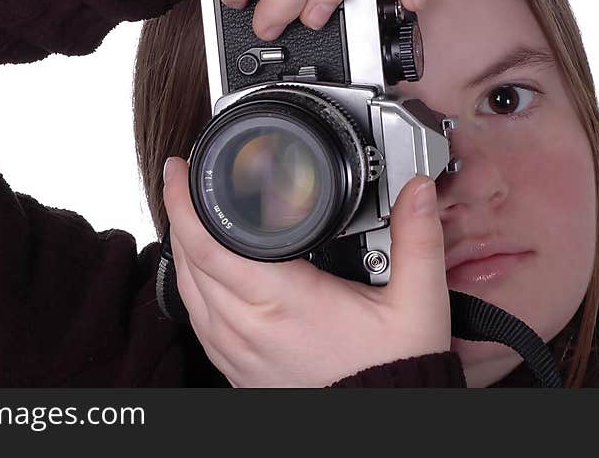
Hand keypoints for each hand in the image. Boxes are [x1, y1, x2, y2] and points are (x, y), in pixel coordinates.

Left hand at [162, 156, 450, 387]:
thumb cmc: (391, 369)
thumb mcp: (416, 303)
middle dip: (179, 212)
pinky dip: (193, 283)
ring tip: (190, 212)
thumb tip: (418, 188)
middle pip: (190, 261)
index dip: (185, 203)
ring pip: (188, 290)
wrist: (379, 428)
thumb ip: (418, 240)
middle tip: (183, 178)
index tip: (180, 170)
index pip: (211, 245)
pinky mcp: (236, 369)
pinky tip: (204, 267)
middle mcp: (249, 329)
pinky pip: (198, 319)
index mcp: (285, 303)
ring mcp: (237, 353)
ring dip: (183, 247)